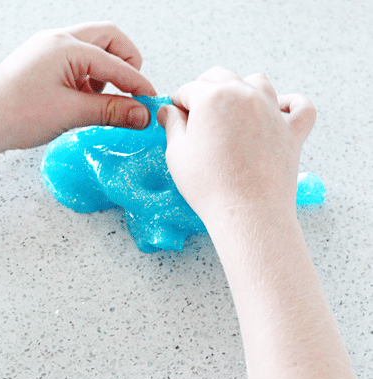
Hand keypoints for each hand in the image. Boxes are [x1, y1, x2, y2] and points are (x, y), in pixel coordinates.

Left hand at [0, 22, 155, 154]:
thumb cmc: (15, 114)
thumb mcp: (70, 114)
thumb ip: (110, 111)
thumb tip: (141, 115)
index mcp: (66, 46)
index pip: (116, 62)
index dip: (137, 84)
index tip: (151, 104)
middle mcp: (57, 40)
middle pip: (108, 39)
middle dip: (126, 64)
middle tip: (132, 92)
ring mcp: (47, 49)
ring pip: (92, 49)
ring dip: (106, 72)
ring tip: (103, 102)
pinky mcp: (41, 62)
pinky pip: (75, 62)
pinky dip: (88, 79)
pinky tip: (84, 102)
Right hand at [157, 67, 315, 229]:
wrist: (246, 211)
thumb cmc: (209, 185)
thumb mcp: (177, 153)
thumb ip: (173, 126)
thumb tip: (169, 111)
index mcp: (213, 97)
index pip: (189, 89)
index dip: (177, 103)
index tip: (174, 117)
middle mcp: (244, 95)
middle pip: (221, 77)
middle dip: (204, 90)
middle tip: (195, 113)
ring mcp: (272, 111)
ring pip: (257, 82)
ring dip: (241, 89)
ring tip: (231, 111)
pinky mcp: (292, 130)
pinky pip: (300, 106)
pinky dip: (290, 104)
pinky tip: (279, 110)